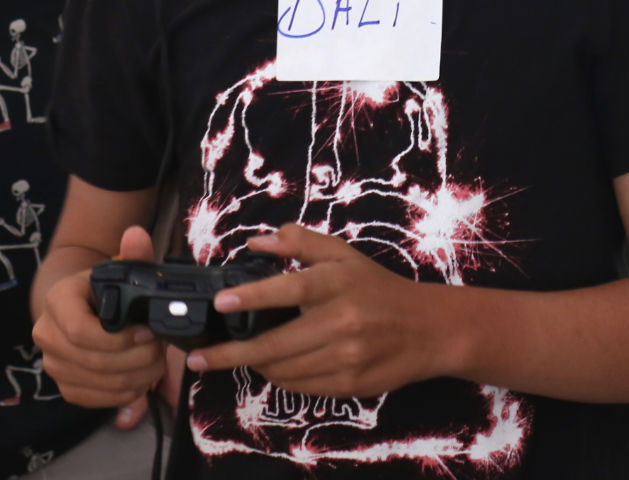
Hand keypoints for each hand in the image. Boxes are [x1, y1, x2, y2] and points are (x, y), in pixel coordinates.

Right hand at [32, 225, 167, 430]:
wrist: (79, 308)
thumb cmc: (103, 289)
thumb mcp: (119, 270)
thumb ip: (133, 255)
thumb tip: (136, 235)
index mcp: (57, 300)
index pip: (79, 331)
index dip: (119, 339)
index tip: (148, 332)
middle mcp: (47, 335)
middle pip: (95, 363)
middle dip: (138, 360)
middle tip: (161, 350)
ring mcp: (53, 365)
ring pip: (100, 384)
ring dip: (138, 378)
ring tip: (156, 362)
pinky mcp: (65, 387)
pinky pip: (98, 400)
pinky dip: (126, 394)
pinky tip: (142, 378)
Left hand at [187, 223, 442, 399]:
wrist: (427, 329)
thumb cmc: (377, 288)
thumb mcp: (343, 255)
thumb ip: (299, 242)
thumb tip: (256, 242)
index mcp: (336, 284)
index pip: (289, 288)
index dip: (252, 297)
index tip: (222, 302)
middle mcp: (341, 321)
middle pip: (275, 344)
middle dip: (231, 352)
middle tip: (200, 357)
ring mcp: (346, 357)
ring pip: (283, 370)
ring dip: (255, 365)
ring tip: (241, 355)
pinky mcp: (350, 384)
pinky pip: (300, 387)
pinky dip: (280, 378)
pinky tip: (273, 367)